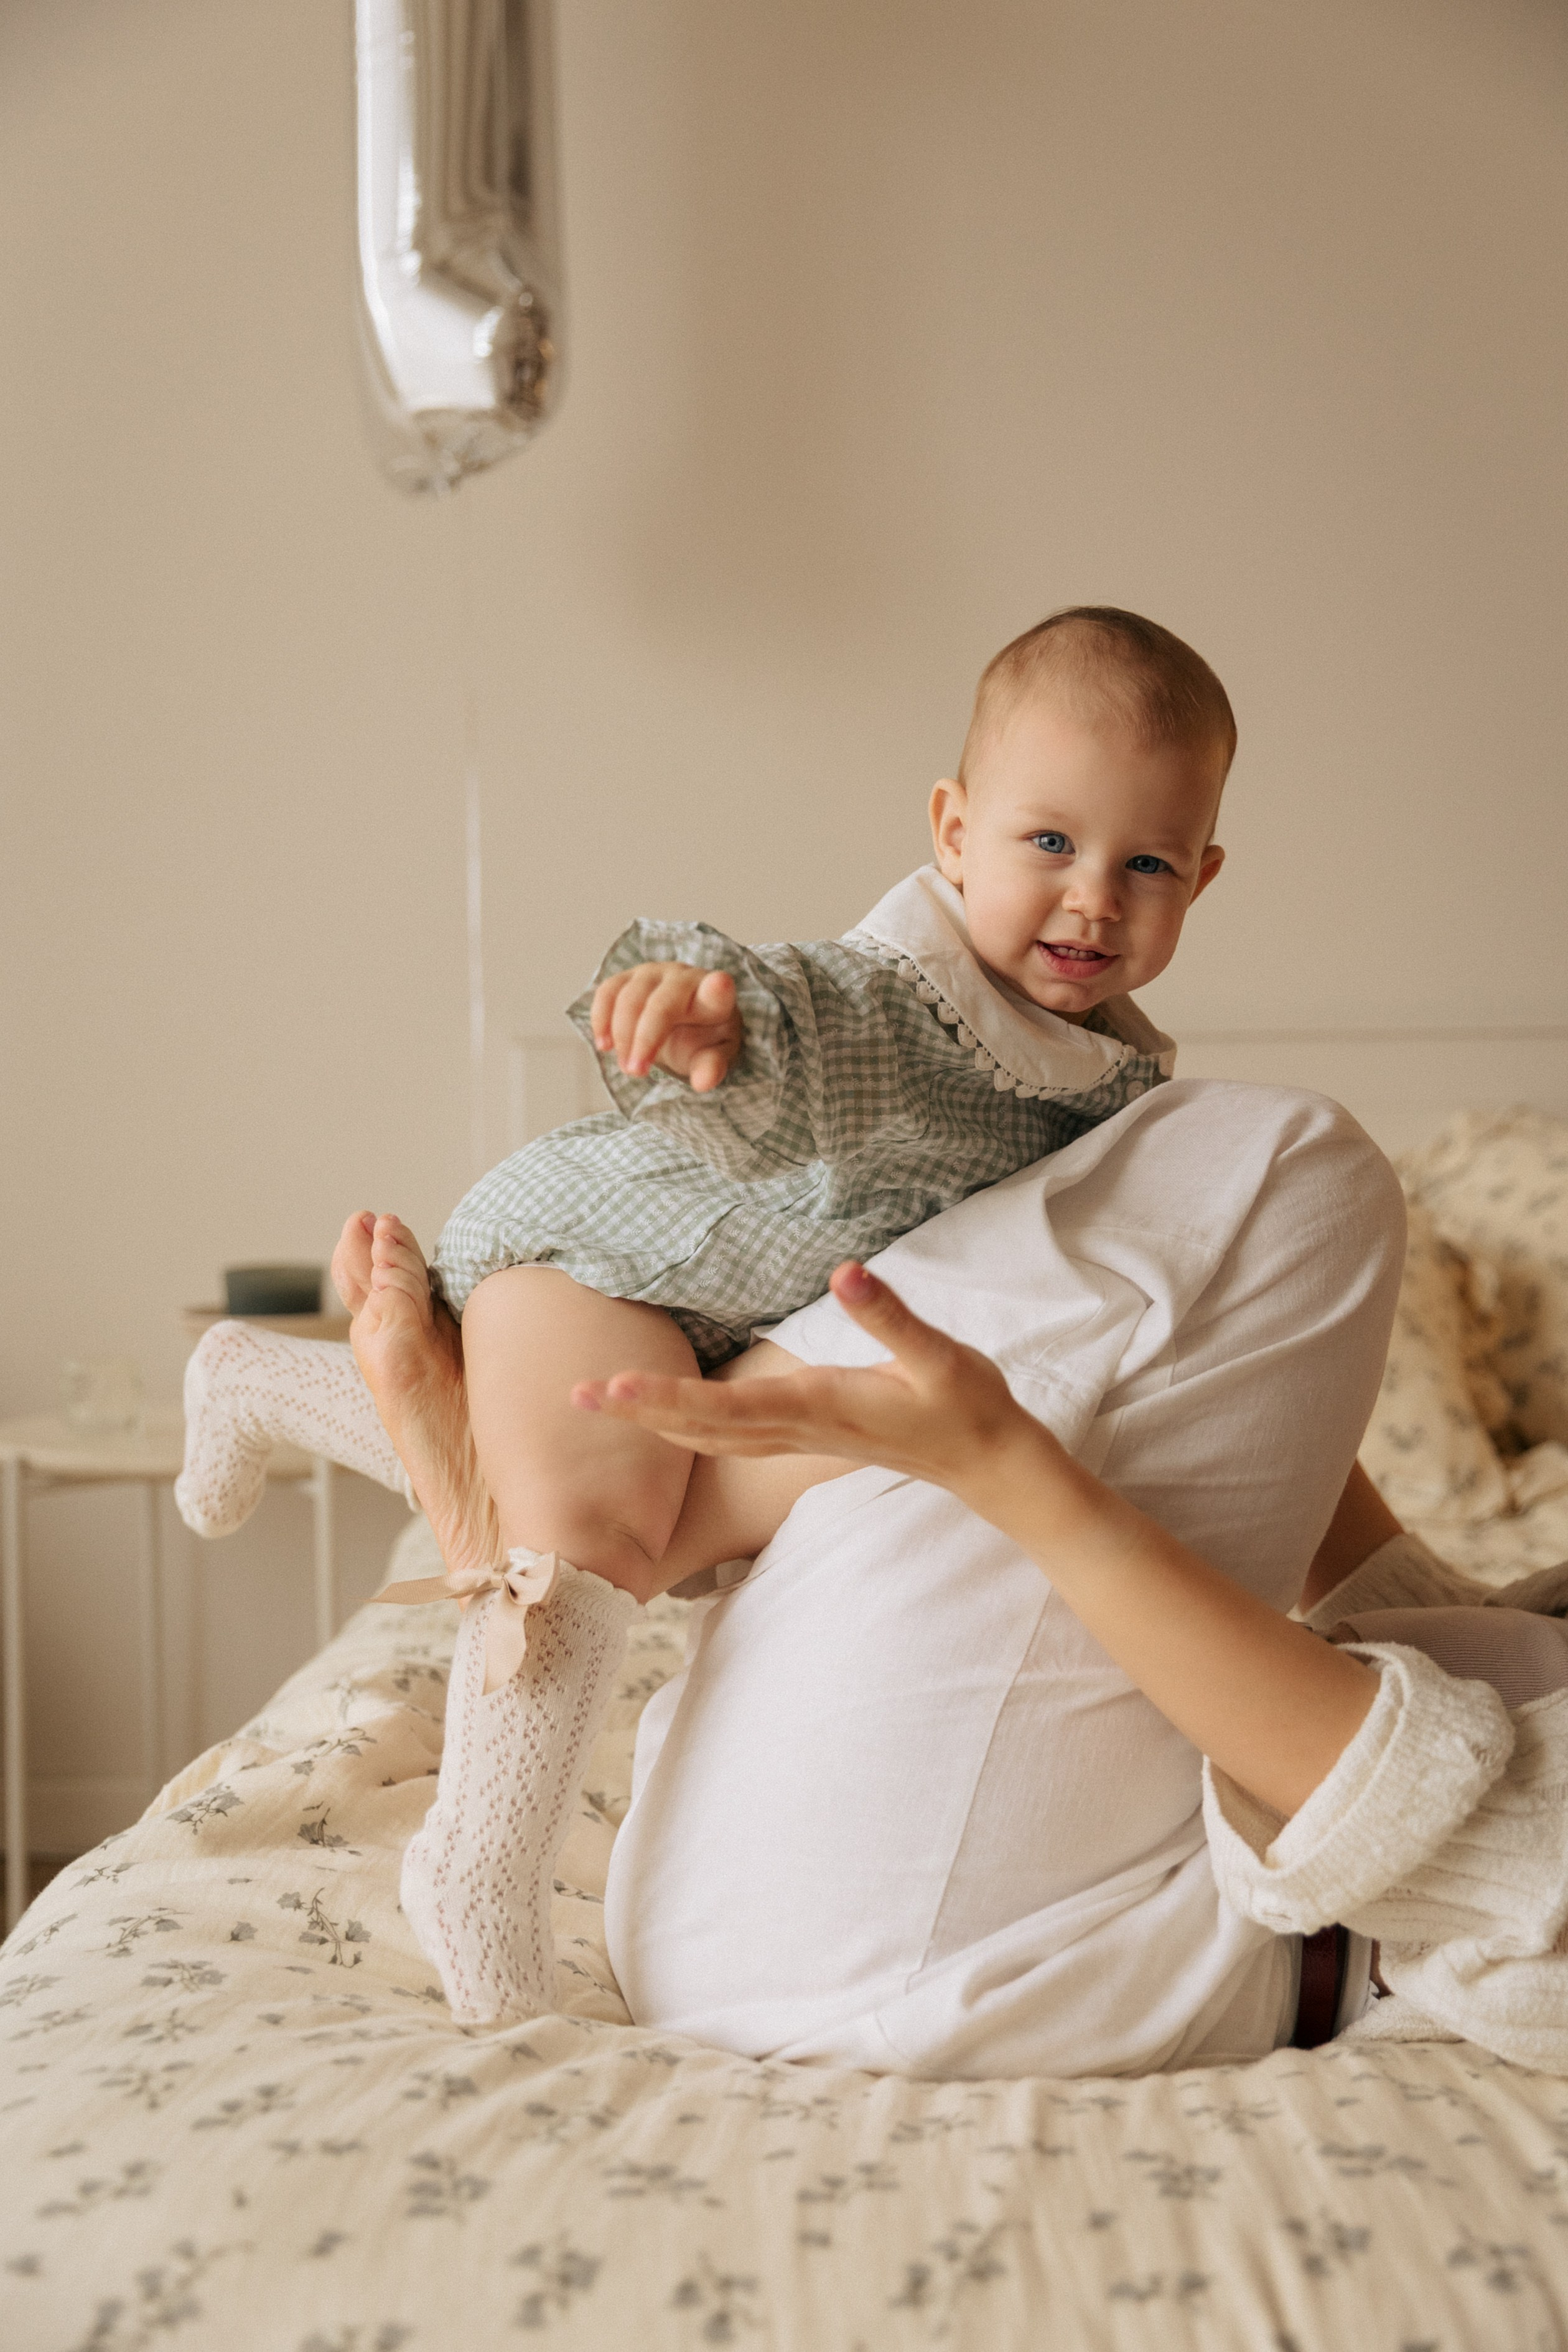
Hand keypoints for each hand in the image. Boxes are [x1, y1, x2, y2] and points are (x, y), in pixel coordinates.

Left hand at [574, 1262, 1044, 1503]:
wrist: (990, 1461)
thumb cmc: (967, 1405)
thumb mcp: (936, 1354)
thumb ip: (889, 1315)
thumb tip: (848, 1272)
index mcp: (818, 1405)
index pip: (725, 1406)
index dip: (666, 1399)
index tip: (613, 1388)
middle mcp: (798, 1427)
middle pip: (701, 1427)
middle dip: (637, 1412)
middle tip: (574, 1394)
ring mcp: (800, 1437)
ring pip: (710, 1437)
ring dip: (654, 1421)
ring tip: (601, 1402)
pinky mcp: (807, 1436)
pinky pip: (732, 1440)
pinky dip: (689, 1429)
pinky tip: (669, 1421)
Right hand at [590, 962, 743, 1093]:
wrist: (682, 1023)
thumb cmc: (701, 1039)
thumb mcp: (712, 1056)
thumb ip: (711, 1067)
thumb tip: (703, 1083)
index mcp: (714, 997)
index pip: (717, 990)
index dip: (716, 988)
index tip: (719, 986)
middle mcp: (683, 977)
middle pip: (660, 1004)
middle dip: (644, 1040)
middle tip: (636, 1072)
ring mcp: (653, 973)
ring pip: (629, 998)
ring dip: (622, 1036)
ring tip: (627, 1067)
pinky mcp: (627, 977)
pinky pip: (608, 992)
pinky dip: (601, 1019)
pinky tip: (605, 1045)